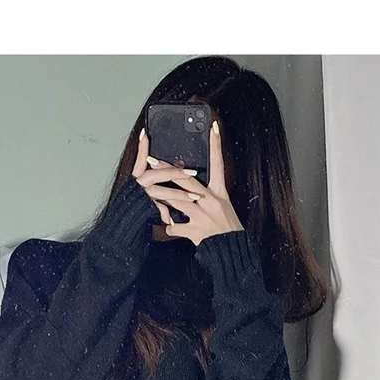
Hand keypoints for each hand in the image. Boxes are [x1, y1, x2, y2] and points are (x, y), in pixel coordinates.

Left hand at [140, 121, 244, 246]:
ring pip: (176, 202)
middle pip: (186, 180)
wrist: (232, 253)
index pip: (219, 164)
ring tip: (148, 191)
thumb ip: (209, 197)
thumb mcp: (224, 208)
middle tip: (152, 159)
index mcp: (220, 194)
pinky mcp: (195, 231)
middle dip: (167, 169)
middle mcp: (211, 202)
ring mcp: (202, 216)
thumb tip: (194, 190)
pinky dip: (169, 228)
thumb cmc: (229, 231)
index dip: (216, 144)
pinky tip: (164, 228)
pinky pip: (175, 228)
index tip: (213, 126)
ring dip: (161, 197)